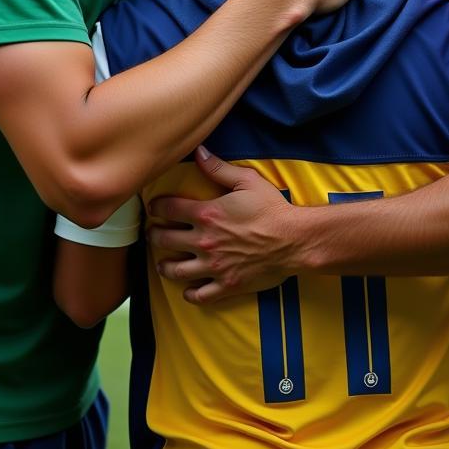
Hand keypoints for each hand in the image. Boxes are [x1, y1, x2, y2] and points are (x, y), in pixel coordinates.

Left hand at [147, 147, 300, 303]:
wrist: (294, 240)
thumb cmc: (272, 209)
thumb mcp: (247, 181)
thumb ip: (218, 168)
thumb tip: (199, 152)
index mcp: (206, 214)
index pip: (168, 209)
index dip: (156, 207)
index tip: (154, 207)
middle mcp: (204, 241)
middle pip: (163, 240)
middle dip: (154, 236)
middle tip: (154, 234)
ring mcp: (213, 266)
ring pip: (175, 271)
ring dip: (164, 266)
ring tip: (163, 263)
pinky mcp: (226, 285)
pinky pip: (199, 296)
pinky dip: (190, 293)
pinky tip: (188, 288)